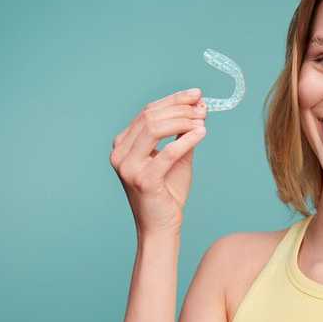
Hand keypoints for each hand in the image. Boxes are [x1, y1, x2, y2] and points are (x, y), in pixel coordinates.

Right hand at [109, 88, 207, 238]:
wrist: (161, 227)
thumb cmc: (167, 192)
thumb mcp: (177, 157)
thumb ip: (183, 133)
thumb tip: (199, 107)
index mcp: (123, 144)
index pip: (148, 112)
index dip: (174, 100)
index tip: (197, 94)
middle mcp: (120, 153)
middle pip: (150, 117)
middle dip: (180, 108)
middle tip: (203, 108)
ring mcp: (128, 167)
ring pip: (154, 129)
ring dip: (183, 121)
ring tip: (202, 121)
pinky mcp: (143, 180)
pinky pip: (167, 153)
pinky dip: (186, 140)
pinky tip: (201, 133)